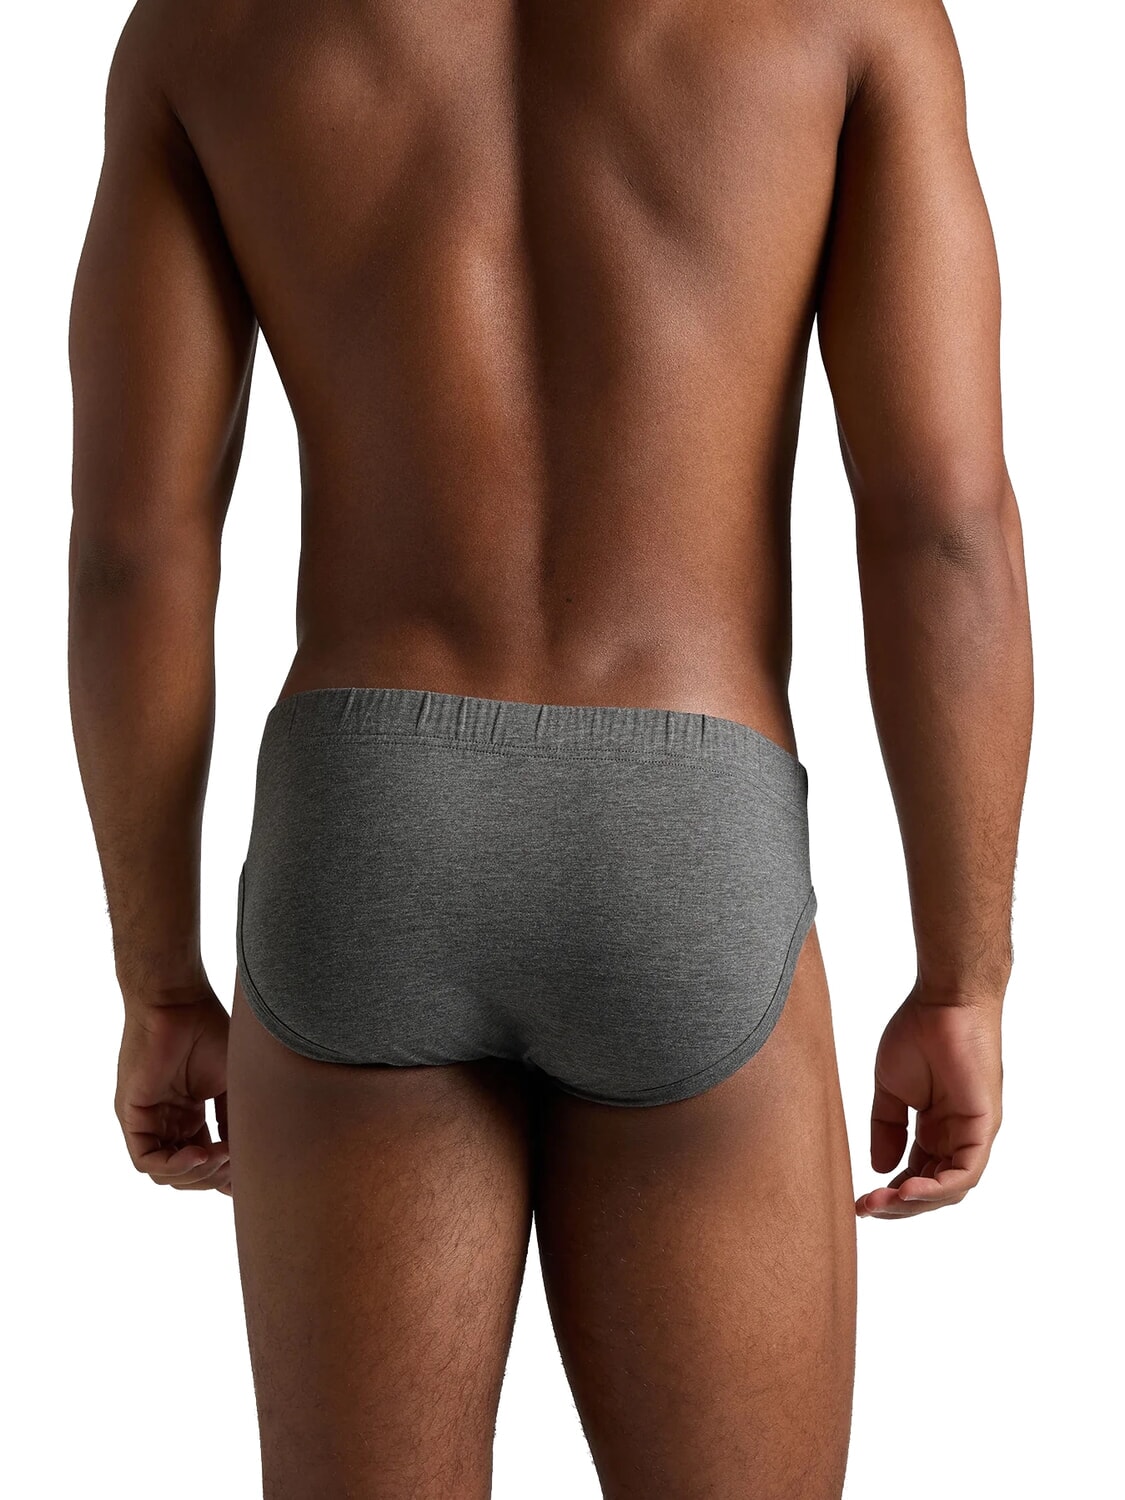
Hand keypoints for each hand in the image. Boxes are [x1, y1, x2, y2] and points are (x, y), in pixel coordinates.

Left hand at [115, 987, 231, 1195]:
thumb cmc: (208, 1030)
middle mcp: (166, 1120)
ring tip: (220, 1157)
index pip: (203, 1159)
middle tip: (236, 1165)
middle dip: (213, 1177)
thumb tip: (247, 1156)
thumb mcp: (232, 1082)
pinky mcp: (131, 1115)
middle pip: (186, 1173)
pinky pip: (145, 1159)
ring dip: (196, 1175)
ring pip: (165, 1173)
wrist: (179, 1002)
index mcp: (188, 1113)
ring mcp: (148, 1120)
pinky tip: (199, 1154)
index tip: (249, 1176)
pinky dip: (173, 1166)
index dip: (224, 1173)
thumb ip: (235, 1119)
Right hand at [856, 985, 1002, 1218]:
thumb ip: (886, 1128)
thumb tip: (880, 1167)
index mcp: (937, 1128)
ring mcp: (973, 1134)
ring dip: (915, 1203)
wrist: (942, 1002)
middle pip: (933, 1189)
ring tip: (882, 1202)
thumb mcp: (891, 1088)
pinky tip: (907, 1190)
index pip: (917, 1174)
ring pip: (950, 1189)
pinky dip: (938, 1188)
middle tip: (866, 1208)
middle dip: (898, 1205)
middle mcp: (957, 1136)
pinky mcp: (983, 1127)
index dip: (891, 1194)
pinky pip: (966, 1173)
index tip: (861, 1201)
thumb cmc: (918, 1033)